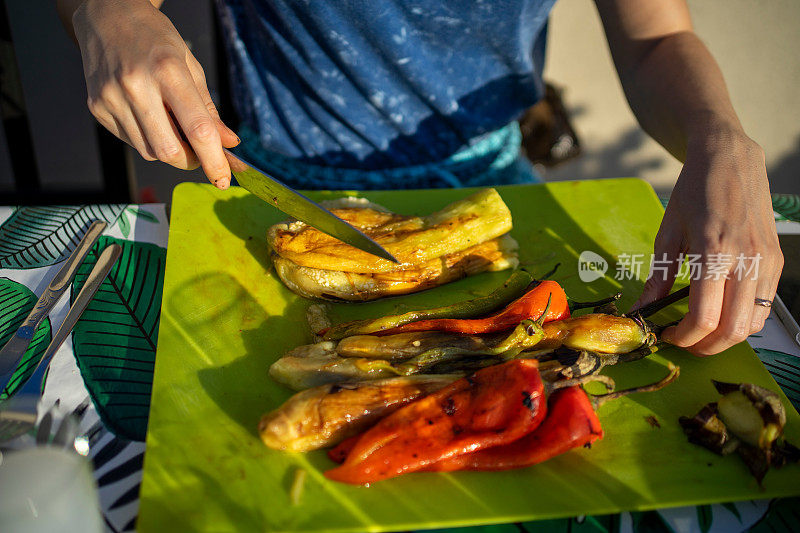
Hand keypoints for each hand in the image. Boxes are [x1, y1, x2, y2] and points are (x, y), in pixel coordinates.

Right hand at [72, 0, 238, 187]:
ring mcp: (111, 98)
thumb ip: (209, 110)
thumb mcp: (191, 65)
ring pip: (149, 152)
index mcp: (167, 71)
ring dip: (168, 150)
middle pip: (169, 151)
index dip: (213, 160)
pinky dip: (147, 139)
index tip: (224, 178)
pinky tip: (148, 117)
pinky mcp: (96, 108)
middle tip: (199, 152)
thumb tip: (229, 143)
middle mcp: (136, 85)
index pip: (197, 129)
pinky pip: (130, 142)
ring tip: (171, 123)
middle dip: (190, 161)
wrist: (107, 16)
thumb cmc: (154, 38)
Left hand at [633, 124, 782, 355]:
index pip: (704, 317)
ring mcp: (767, 261)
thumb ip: (657, 277)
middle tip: (684, 340)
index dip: (684, 336)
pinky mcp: (777, 260)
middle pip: (733, 330)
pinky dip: (743, 320)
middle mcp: (747, 260)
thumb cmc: (694, 191)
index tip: (667, 334)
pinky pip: (765, 306)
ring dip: (726, 337)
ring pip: (753, 324)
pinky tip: (722, 312)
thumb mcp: (667, 233)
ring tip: (701, 330)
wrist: (729, 158)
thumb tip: (642, 310)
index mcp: (714, 252)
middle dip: (704, 346)